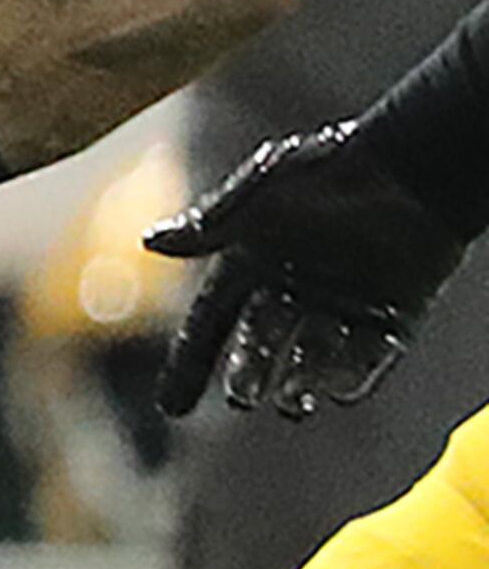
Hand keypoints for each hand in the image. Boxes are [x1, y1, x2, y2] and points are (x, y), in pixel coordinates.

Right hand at [149, 120, 475, 418]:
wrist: (418, 162)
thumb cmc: (334, 168)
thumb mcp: (263, 193)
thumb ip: (212, 224)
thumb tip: (152, 241)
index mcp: (255, 256)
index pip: (212, 318)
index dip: (190, 361)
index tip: (174, 406)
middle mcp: (296, 283)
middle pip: (262, 343)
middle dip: (249, 374)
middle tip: (241, 399)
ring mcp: (347, 299)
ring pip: (314, 357)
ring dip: (301, 384)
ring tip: (292, 404)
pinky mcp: (396, 311)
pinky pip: (371, 357)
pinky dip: (355, 377)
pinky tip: (340, 393)